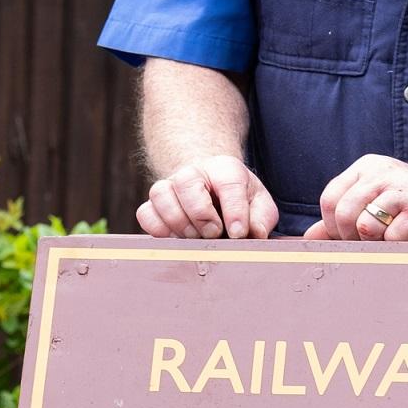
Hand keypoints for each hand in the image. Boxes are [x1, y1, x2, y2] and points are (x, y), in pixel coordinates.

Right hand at [136, 155, 278, 239]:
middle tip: (214, 234)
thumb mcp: (259, 204)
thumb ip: (262, 218)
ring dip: (178, 222)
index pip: (229, 183)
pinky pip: (145, 213)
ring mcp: (169, 185)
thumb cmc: (239, 200)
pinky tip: (177, 238)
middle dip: (201, 214)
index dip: (234, 211)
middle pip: (186, 182)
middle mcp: (194, 172)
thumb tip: (254, 234)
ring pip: (161, 194)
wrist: (211, 190)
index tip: (239, 234)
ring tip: (195, 238)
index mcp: (225, 169)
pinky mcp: (153, 204)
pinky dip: (159, 229)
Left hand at [305, 154, 407, 241]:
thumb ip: (343, 218)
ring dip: (376, 243)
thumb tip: (308, 238)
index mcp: (367, 167)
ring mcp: (404, 187)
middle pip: (344, 214)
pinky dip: (397, 247)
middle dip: (352, 238)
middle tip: (371, 243)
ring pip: (365, 225)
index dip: (334, 226)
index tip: (351, 236)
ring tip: (393, 239)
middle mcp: (383, 171)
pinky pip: (392, 237)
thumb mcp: (377, 202)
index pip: (330, 199)